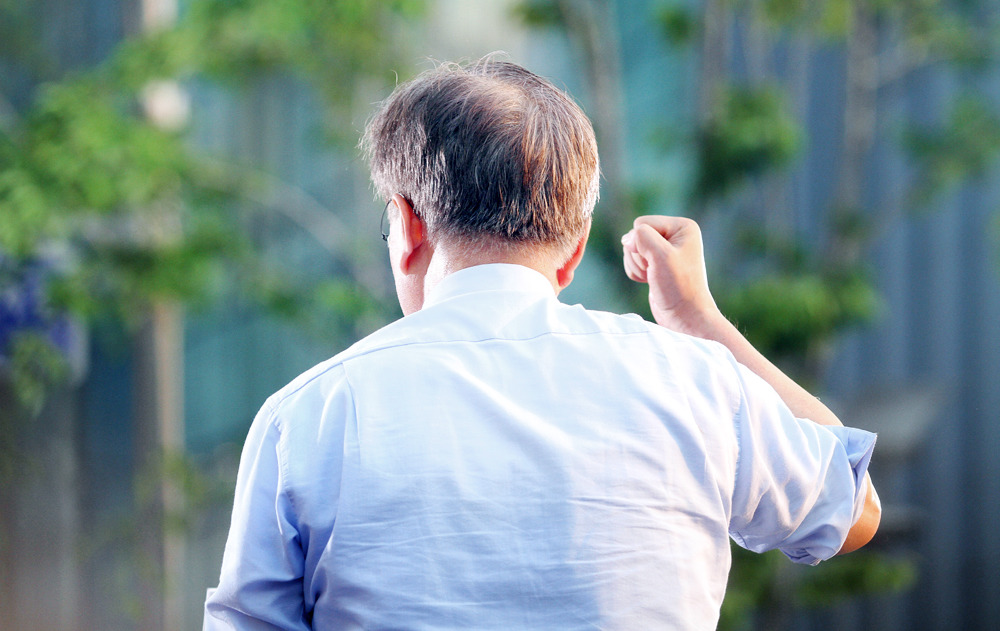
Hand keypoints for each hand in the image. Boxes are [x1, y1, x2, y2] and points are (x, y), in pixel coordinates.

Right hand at [621, 216, 721, 335]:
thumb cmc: (678, 287)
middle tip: (656, 271)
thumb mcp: (661, 255)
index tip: (660, 262)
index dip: (642, 243)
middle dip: (639, 256)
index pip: (642, 223)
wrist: (684, 316)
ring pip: (631, 249)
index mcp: (682, 226)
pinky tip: (649, 281)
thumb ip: (641, 237)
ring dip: (637, 266)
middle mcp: (674, 234)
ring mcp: (664, 249)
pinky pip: (632, 261)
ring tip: (653, 277)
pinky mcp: (655, 263)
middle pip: (635, 235)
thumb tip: (626, 239)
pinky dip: (636, 273)